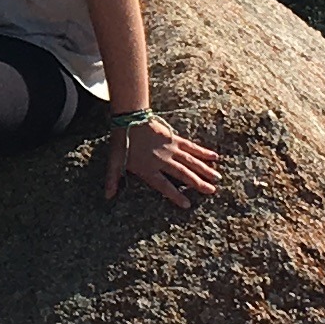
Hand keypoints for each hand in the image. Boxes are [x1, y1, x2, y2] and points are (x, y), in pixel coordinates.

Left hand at [104, 112, 222, 207]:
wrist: (129, 119)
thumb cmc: (121, 142)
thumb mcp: (114, 162)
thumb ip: (112, 180)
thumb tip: (107, 197)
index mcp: (149, 169)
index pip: (164, 186)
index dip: (176, 196)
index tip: (188, 204)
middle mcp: (163, 160)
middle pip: (183, 174)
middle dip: (198, 183)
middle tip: (212, 191)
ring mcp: (170, 149)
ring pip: (191, 161)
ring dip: (205, 169)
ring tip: (217, 178)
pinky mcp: (174, 139)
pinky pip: (191, 146)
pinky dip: (203, 151)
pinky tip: (215, 156)